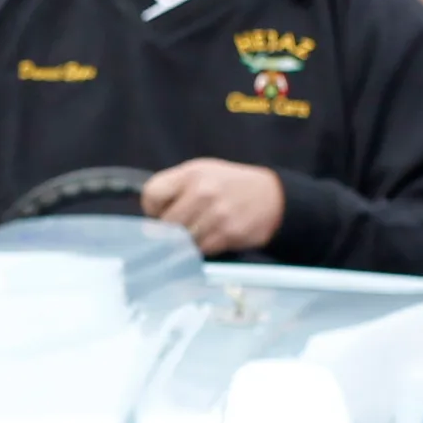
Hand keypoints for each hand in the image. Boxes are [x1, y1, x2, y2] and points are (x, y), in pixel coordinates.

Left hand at [141, 159, 286, 255]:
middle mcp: (203, 192)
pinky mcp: (227, 234)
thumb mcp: (202, 173)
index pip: (152, 194)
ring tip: (200, 230)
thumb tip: (150, 218)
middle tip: (182, 227)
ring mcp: (216, 214)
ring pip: (182, 240)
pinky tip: (213, 236)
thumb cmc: (230, 185)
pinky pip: (201, 250)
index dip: (153, 208)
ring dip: (187, 241)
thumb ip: (175, 189)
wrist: (272, 196)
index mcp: (192, 173)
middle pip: (166, 223)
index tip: (161, 212)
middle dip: (169, 230)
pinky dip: (203, 247)